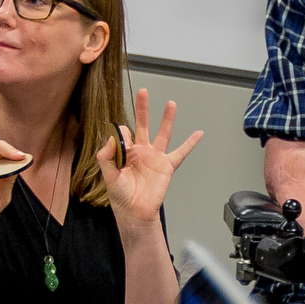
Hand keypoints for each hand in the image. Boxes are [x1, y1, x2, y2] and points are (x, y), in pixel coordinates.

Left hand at [94, 87, 204, 229]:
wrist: (135, 212)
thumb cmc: (121, 195)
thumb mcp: (108, 175)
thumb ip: (106, 156)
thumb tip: (113, 138)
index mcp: (126, 152)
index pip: (123, 133)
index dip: (120, 136)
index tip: (119, 148)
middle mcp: (142, 150)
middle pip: (143, 124)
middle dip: (143, 108)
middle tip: (143, 91)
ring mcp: (155, 157)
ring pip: (163, 133)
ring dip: (167, 118)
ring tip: (171, 104)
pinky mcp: (166, 166)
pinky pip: (181, 153)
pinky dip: (190, 143)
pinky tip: (198, 133)